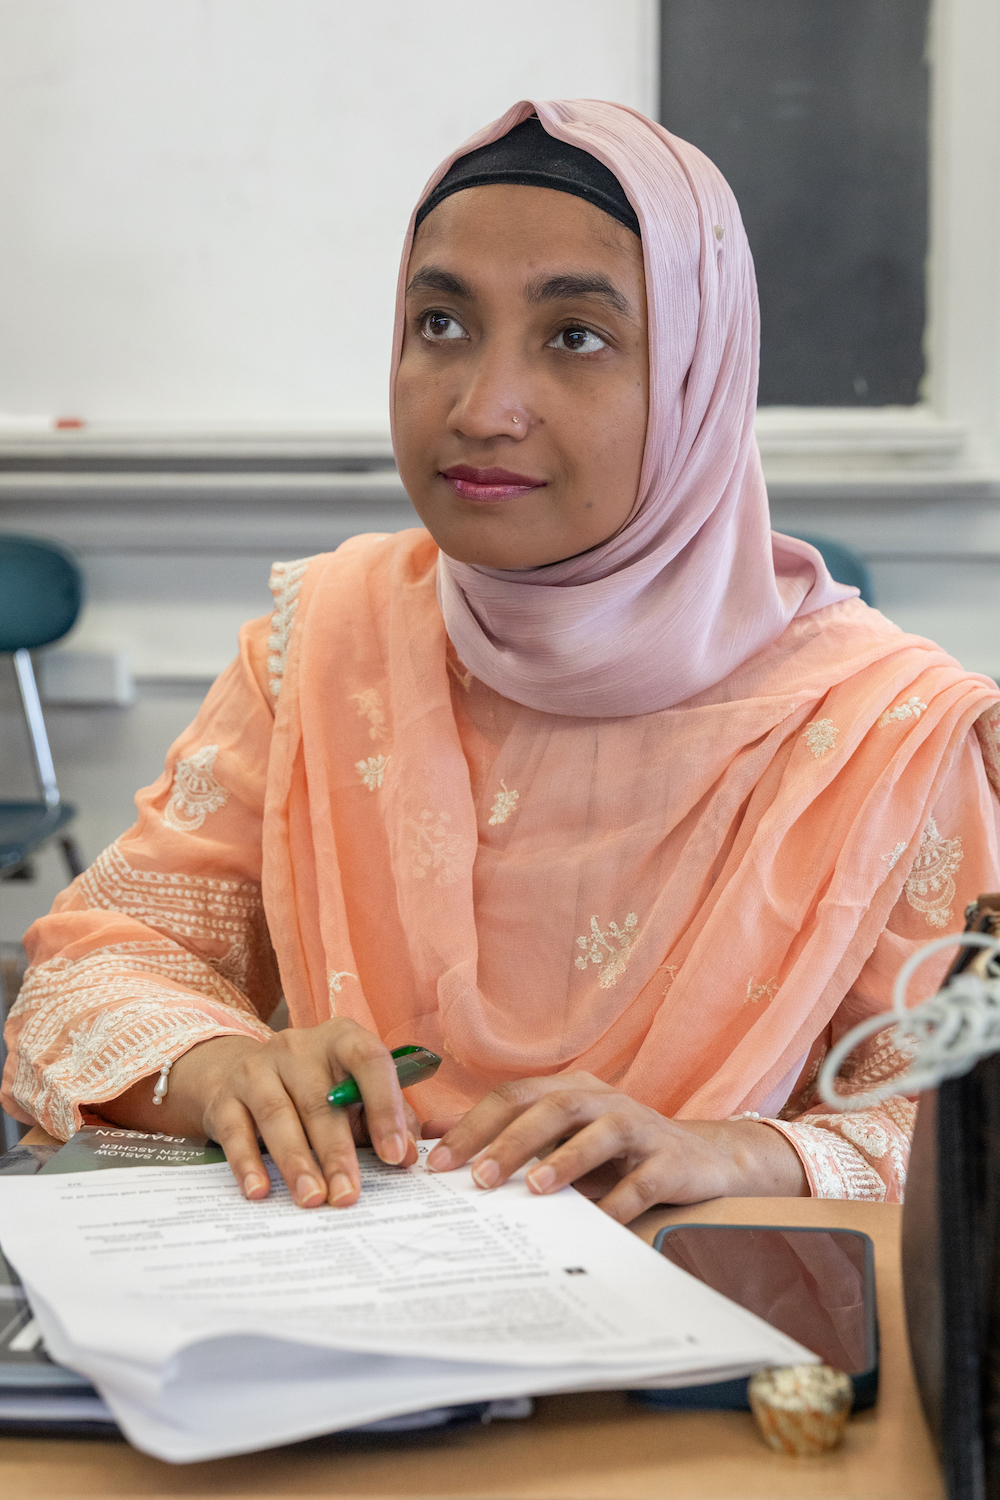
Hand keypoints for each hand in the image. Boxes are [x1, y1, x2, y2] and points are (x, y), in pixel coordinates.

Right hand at [100, 1020, 418, 1208]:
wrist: (237, 1073)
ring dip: (297, 1162)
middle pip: (320, 1100)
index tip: (393, 1154)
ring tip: (312, 1199)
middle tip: (348, 1196)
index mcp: (341, 1039)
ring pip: (278, 1116)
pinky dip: (247, 1164)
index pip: (369, 1061)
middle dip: (337, 1153)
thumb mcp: (352, 1092)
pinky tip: (259, 1191)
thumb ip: (385, 1118)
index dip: (385, 1106)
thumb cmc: (315, 1087)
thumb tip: (405, 1156)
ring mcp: (257, 1069)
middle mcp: (297, 1047)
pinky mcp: (224, 1098)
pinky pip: (235, 1133)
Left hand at [423, 1072, 806, 1222]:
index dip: (474, 1126)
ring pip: (599, 1134)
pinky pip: (642, 1183)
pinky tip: (595, 1226)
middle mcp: (604, 1100)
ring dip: (565, 1161)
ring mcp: (640, 1128)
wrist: (702, 1158)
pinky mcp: (670, 1162)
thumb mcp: (565, 1139)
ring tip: (533, 1189)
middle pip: (553, 1108)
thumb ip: (515, 1140)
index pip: (513, 1096)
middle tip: (477, 1177)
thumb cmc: (616, 1153)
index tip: (439, 1164)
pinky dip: (617, 1205)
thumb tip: (442, 1149)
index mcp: (571, 1089)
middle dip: (511, 1142)